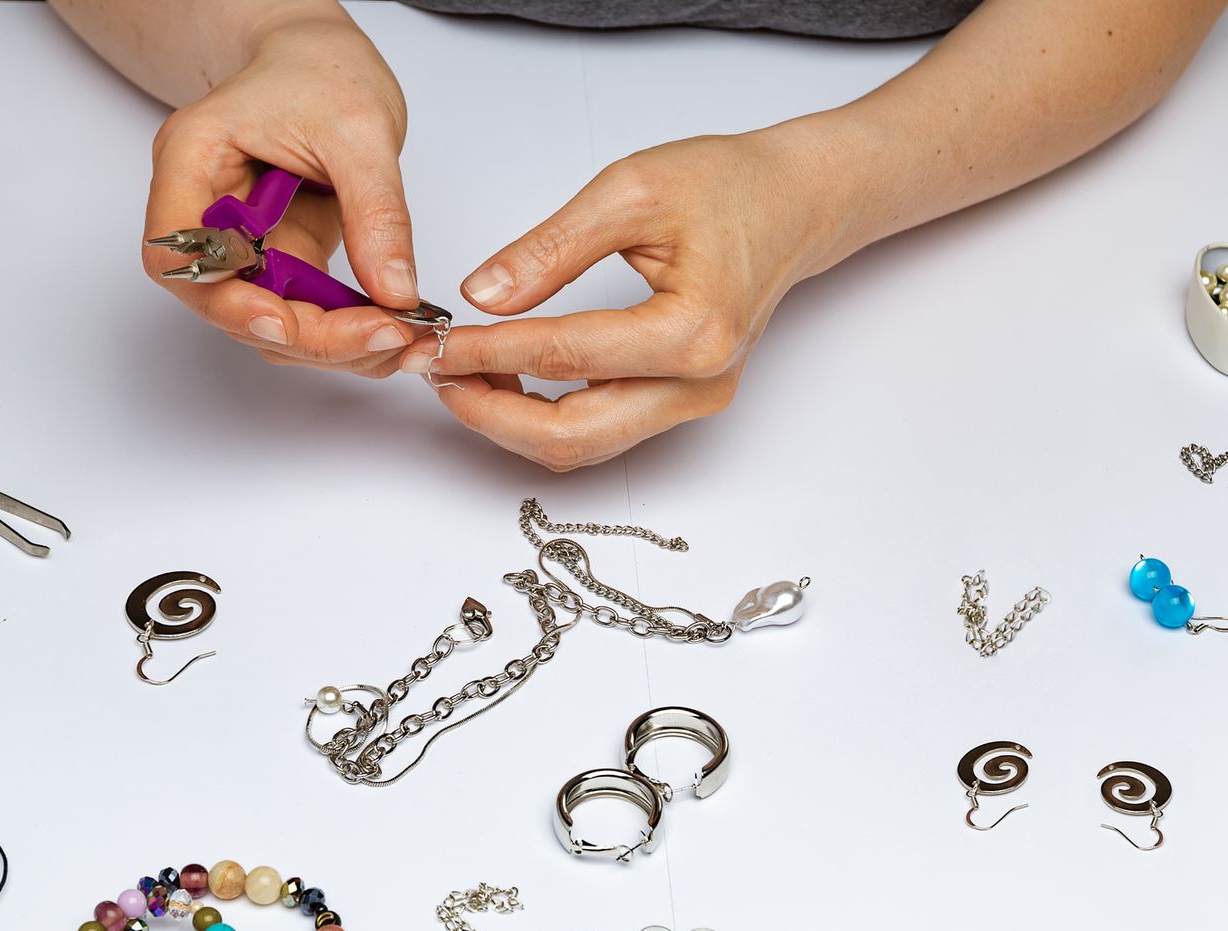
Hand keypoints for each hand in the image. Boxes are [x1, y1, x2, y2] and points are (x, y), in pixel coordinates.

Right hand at [143, 13, 423, 376]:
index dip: (223, 299)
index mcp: (191, 163)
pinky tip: (392, 330)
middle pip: (227, 303)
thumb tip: (394, 292)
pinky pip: (302, 313)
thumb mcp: (360, 129)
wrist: (325, 59)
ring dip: (330, 344)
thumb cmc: (321, 69)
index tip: (285, 321)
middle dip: (304, 334)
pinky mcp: (278, 259)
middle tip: (382, 336)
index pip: (175, 256)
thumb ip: (375, 211)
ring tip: (398, 337)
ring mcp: (241, 243)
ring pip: (267, 322)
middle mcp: (203, 212)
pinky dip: (345, 331)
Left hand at [402, 123, 851, 467]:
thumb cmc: (729, 187)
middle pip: (572, 435)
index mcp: (694, 331)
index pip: (565, 356)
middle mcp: (699, 384)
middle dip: (491, 412)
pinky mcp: (679, 404)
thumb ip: (552, 248)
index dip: (489, 353)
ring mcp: (693, 403)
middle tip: (435, 375)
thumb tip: (484, 296)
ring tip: (461, 373)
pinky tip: (505, 377)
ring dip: (512, 422)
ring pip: (582, 446)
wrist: (793, 204)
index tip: (436, 342)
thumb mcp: (631, 190)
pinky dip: (543, 416)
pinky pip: (599, 431)